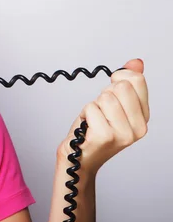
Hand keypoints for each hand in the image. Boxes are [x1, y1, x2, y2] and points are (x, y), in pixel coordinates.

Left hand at [58, 58, 149, 174]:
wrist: (79, 159)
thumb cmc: (94, 130)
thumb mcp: (113, 104)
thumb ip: (127, 83)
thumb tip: (136, 62)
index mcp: (143, 117)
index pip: (137, 80)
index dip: (119, 77)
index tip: (111, 87)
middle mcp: (139, 127)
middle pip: (122, 86)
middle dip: (105, 93)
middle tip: (101, 110)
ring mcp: (123, 134)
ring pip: (106, 97)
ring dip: (94, 105)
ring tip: (95, 119)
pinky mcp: (105, 136)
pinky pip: (91, 107)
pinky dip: (85, 113)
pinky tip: (88, 126)